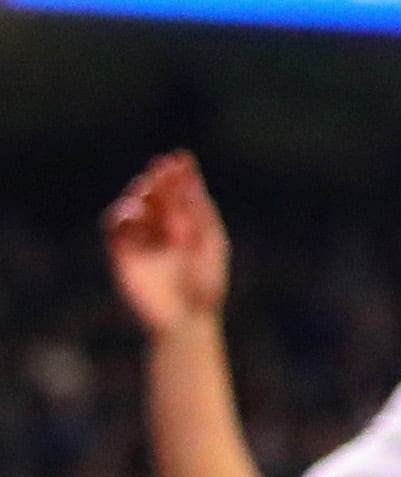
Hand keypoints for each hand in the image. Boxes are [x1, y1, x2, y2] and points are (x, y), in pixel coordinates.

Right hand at [105, 152, 232, 332]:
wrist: (186, 319)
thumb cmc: (206, 285)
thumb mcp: (210, 245)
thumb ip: (201, 216)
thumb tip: (191, 185)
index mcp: (190, 227)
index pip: (182, 194)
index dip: (181, 175)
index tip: (181, 157)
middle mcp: (165, 231)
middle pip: (157, 197)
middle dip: (159, 181)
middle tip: (161, 167)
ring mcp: (143, 242)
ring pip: (135, 209)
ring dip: (139, 196)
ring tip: (147, 188)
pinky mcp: (123, 255)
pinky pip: (115, 230)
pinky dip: (120, 216)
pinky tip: (132, 211)